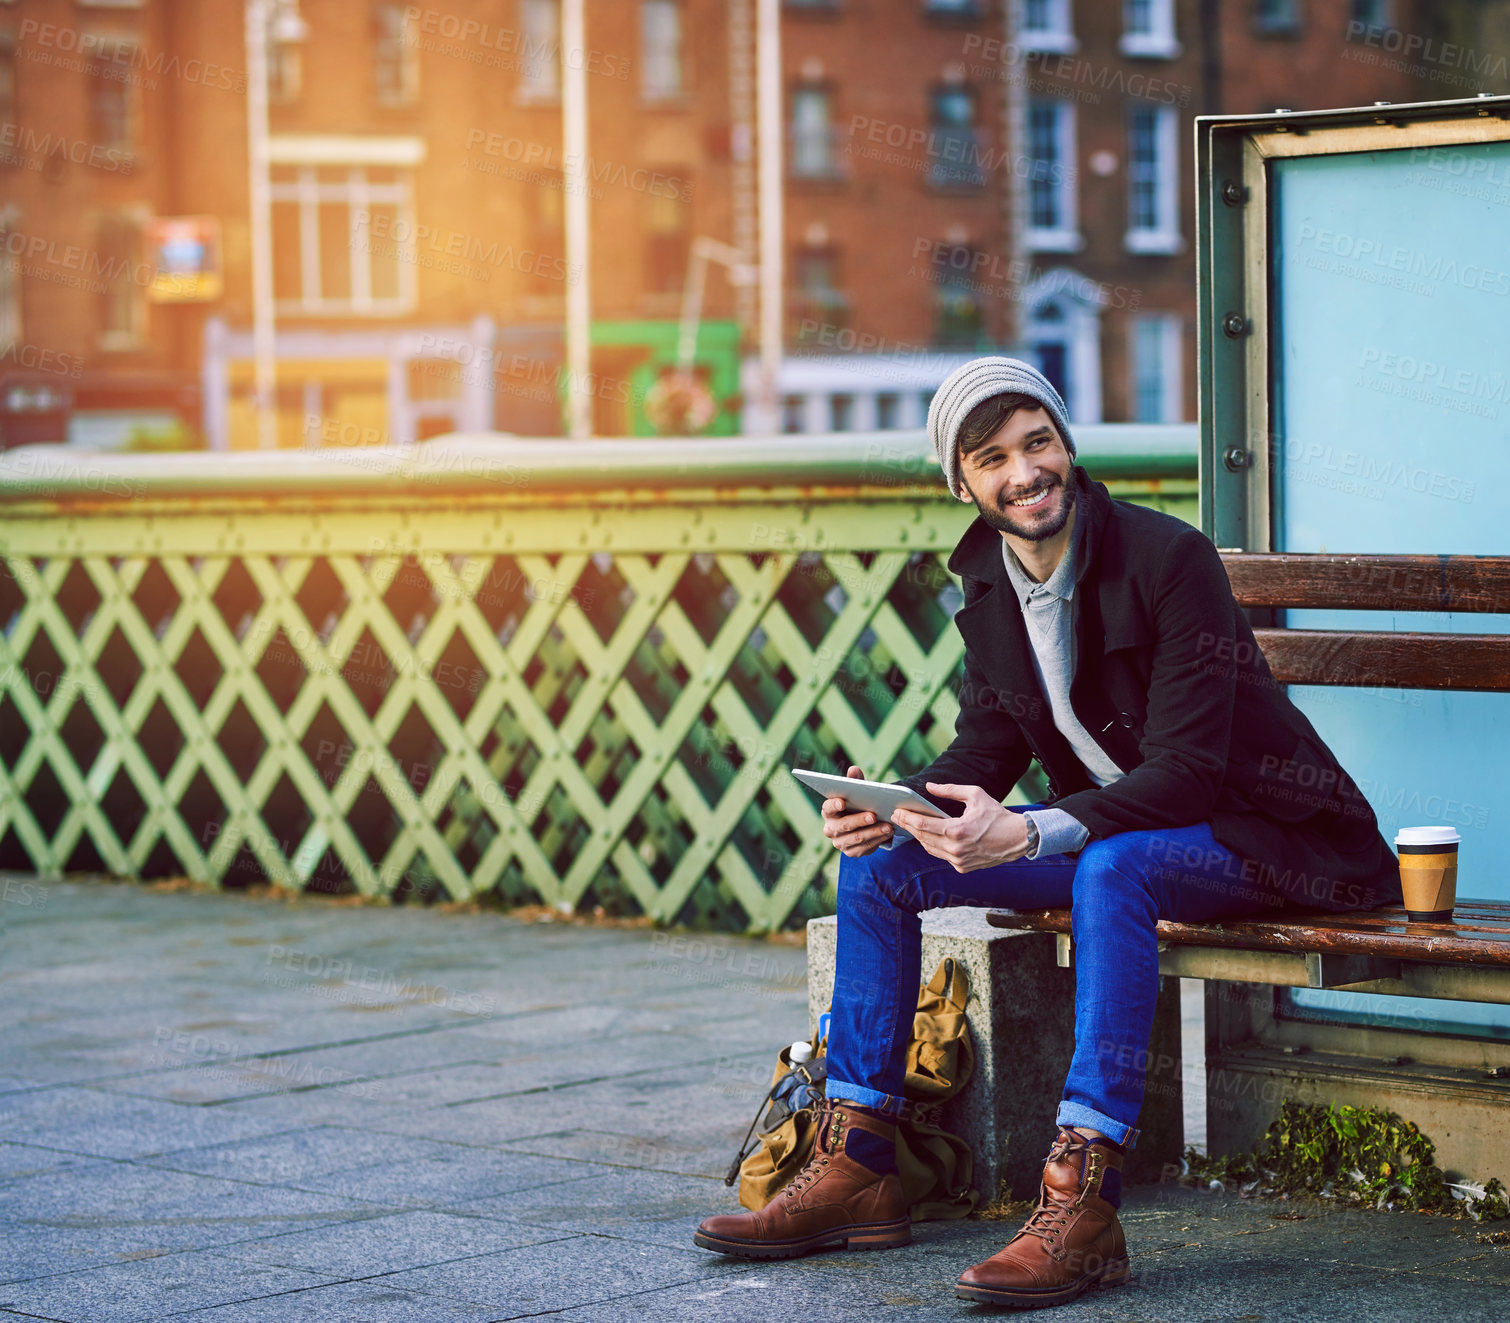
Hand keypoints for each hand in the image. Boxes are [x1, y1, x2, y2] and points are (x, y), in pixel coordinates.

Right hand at [821, 766, 894, 857]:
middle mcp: (830, 828)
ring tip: (888, 826)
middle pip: (843, 825)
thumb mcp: (856, 792)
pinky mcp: (851, 852)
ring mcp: (839, 842)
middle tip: (873, 815)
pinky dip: (877, 840)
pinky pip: (864, 847)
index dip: (834, 805)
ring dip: (873, 832)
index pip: (827, 808)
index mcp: (828, 811)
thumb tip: (854, 769)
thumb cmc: (857, 804)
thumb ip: (854, 781)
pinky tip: (888, 834)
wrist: (862, 825)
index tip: (843, 802)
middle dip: (859, 820)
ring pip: (856, 838)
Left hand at [891, 782, 1030, 871]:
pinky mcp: (962, 867)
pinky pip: (941, 856)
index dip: (907, 818)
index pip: (923, 824)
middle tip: (897, 817)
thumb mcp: (975, 795)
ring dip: (918, 837)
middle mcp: (955, 849)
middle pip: (922, 837)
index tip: (897, 812)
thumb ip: (950, 790)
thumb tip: (930, 786)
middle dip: (908, 826)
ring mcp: (958, 861)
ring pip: (929, 849)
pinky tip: (927, 836)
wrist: (1017, 839)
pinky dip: (933, 846)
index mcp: (957, 830)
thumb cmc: (997, 815)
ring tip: (909, 825)